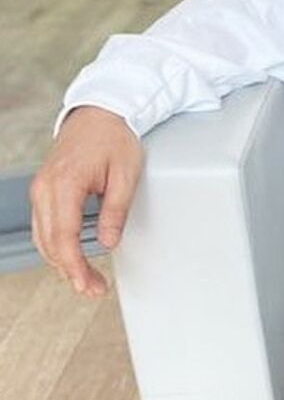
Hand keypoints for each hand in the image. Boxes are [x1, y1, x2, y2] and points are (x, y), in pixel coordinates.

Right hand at [29, 106, 143, 297]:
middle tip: (94, 289)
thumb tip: (108, 242)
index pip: (64, 239)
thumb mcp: (126, 174)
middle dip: (70, 271)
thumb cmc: (115, 137)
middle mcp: (45, 188)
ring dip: (62, 261)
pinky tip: (74, 255)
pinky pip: (44, 225)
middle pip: (49, 243)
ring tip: (87, 278)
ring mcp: (41, 188)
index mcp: (65, 184)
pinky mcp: (44, 188)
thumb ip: (115, 210)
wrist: (100, 110)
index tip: (89, 286)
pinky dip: (56, 244)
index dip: (76, 268)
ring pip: (43, 237)